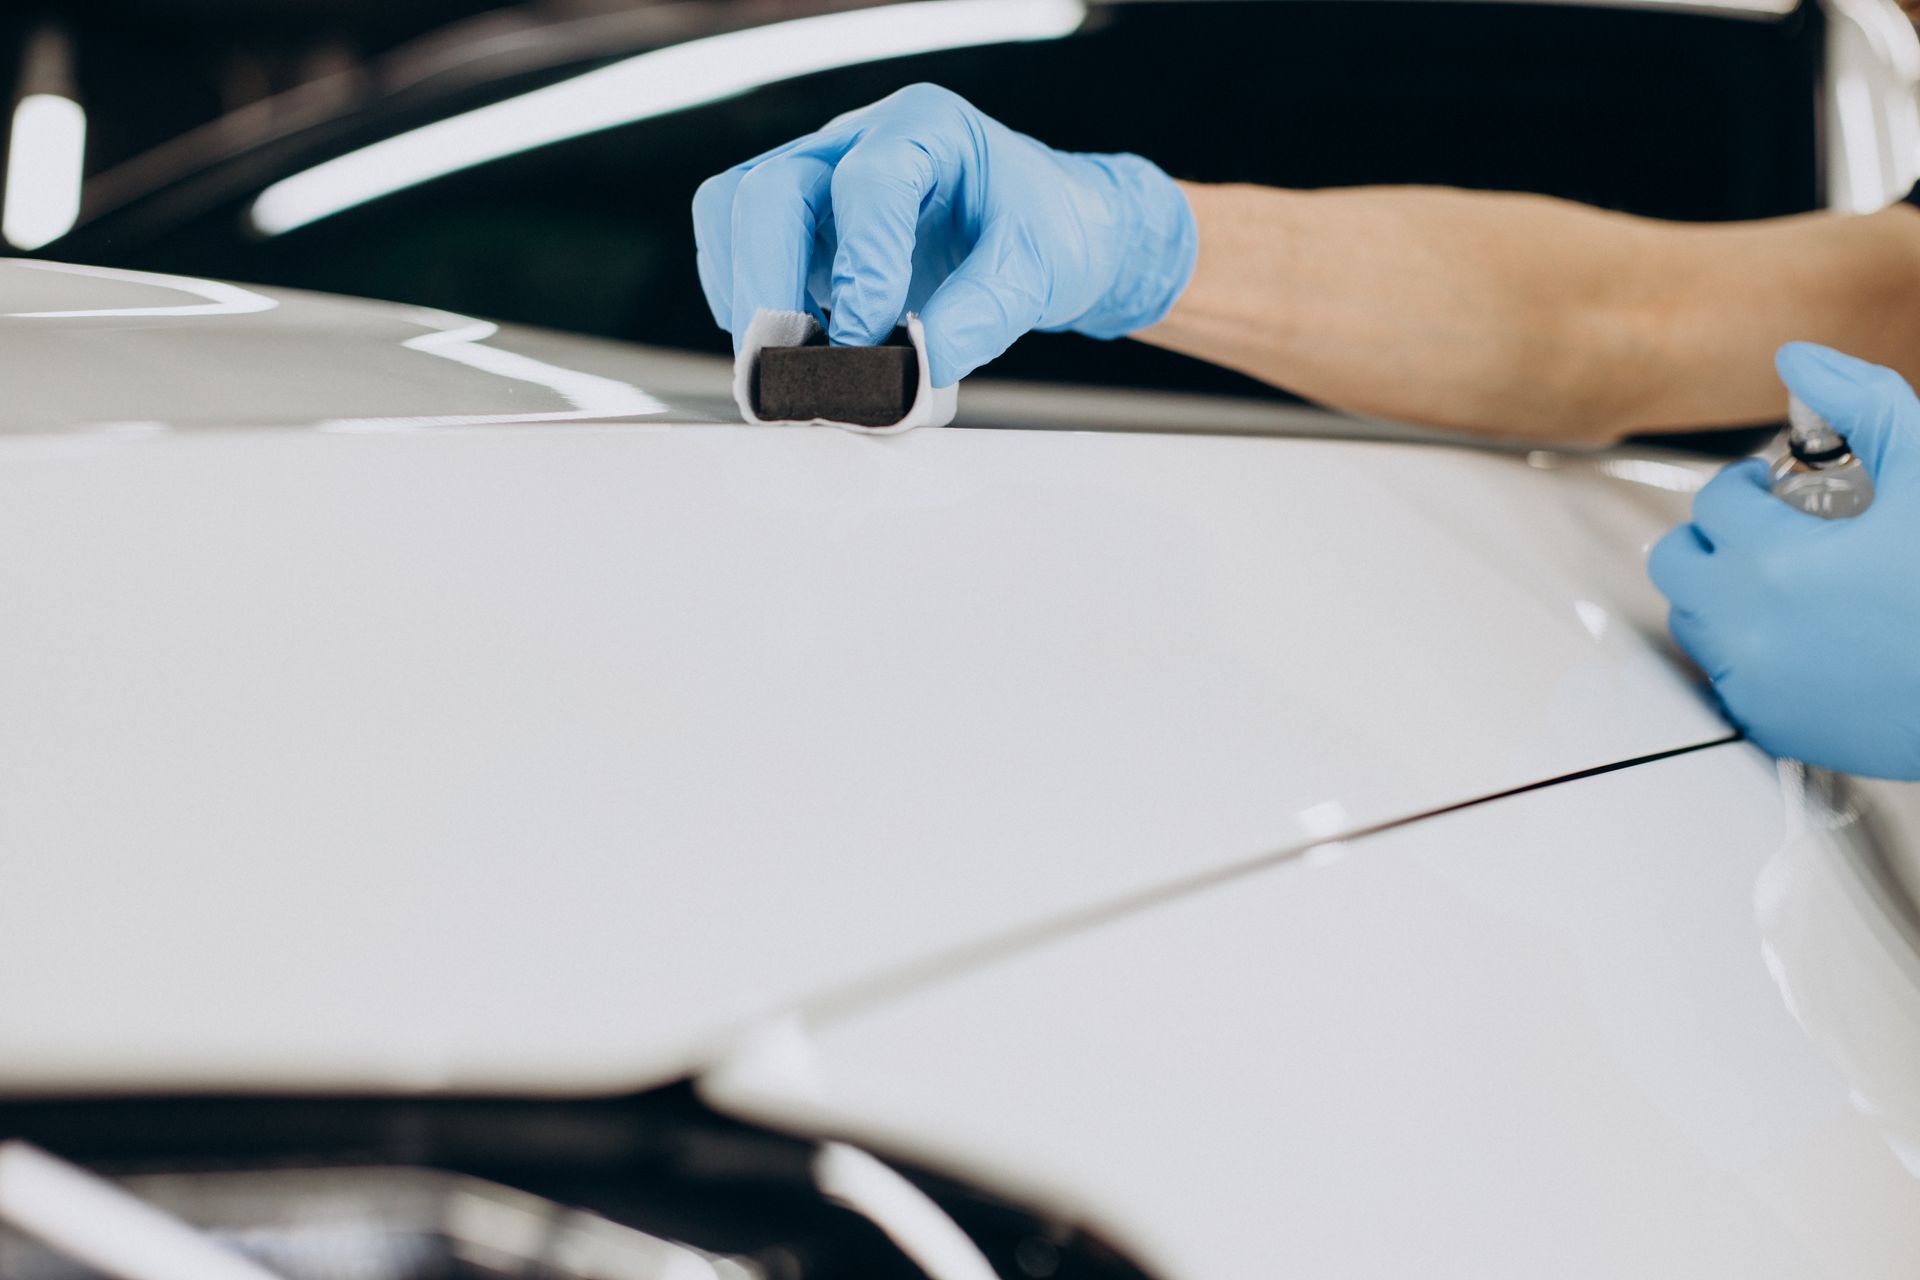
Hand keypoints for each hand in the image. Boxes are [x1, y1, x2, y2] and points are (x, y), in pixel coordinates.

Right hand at [691, 83, 1196, 386]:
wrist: (1046, 232)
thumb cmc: (1044, 234)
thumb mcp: (1038, 271)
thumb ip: (982, 315)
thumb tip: (917, 364)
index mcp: (925, 129)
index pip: (868, 184)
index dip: (862, 268)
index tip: (866, 341)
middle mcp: (857, 142)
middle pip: (770, 189)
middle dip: (770, 282)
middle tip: (794, 363)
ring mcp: (819, 180)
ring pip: (733, 210)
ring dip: (745, 291)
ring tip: (787, 359)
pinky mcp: (801, 226)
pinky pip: (737, 247)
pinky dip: (745, 299)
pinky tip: (793, 346)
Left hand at [1649, 343, 1919, 778]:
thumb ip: (1861, 405)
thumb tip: (1798, 359)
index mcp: (1772, 558)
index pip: (1715, 502)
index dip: (1747, 485)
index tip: (1775, 486)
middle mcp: (1745, 625)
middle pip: (1678, 563)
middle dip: (1716, 537)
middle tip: (1768, 529)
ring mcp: (1753, 682)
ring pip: (1693, 623)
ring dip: (1724, 593)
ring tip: (1789, 579)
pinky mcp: (1770, 726)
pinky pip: (1724, 680)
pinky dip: (1749, 653)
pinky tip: (1806, 635)